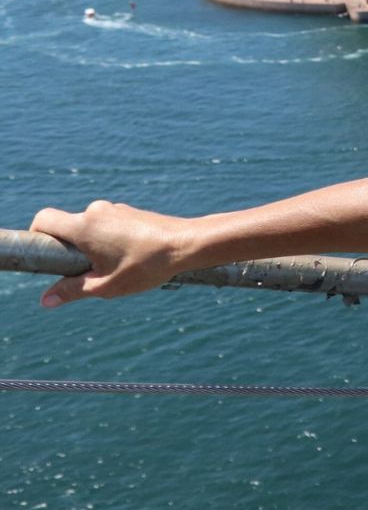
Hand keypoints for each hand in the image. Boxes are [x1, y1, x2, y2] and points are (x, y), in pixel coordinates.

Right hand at [30, 201, 195, 307]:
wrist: (189, 244)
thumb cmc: (148, 266)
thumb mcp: (106, 285)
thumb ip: (72, 290)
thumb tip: (46, 300)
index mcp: (84, 226)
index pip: (44, 219)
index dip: (37, 235)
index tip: (47, 255)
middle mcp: (96, 211)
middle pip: (68, 226)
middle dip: (70, 248)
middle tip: (86, 269)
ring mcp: (116, 209)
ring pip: (91, 227)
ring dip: (93, 246)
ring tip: (115, 266)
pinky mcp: (131, 212)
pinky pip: (109, 225)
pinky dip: (110, 240)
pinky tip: (130, 257)